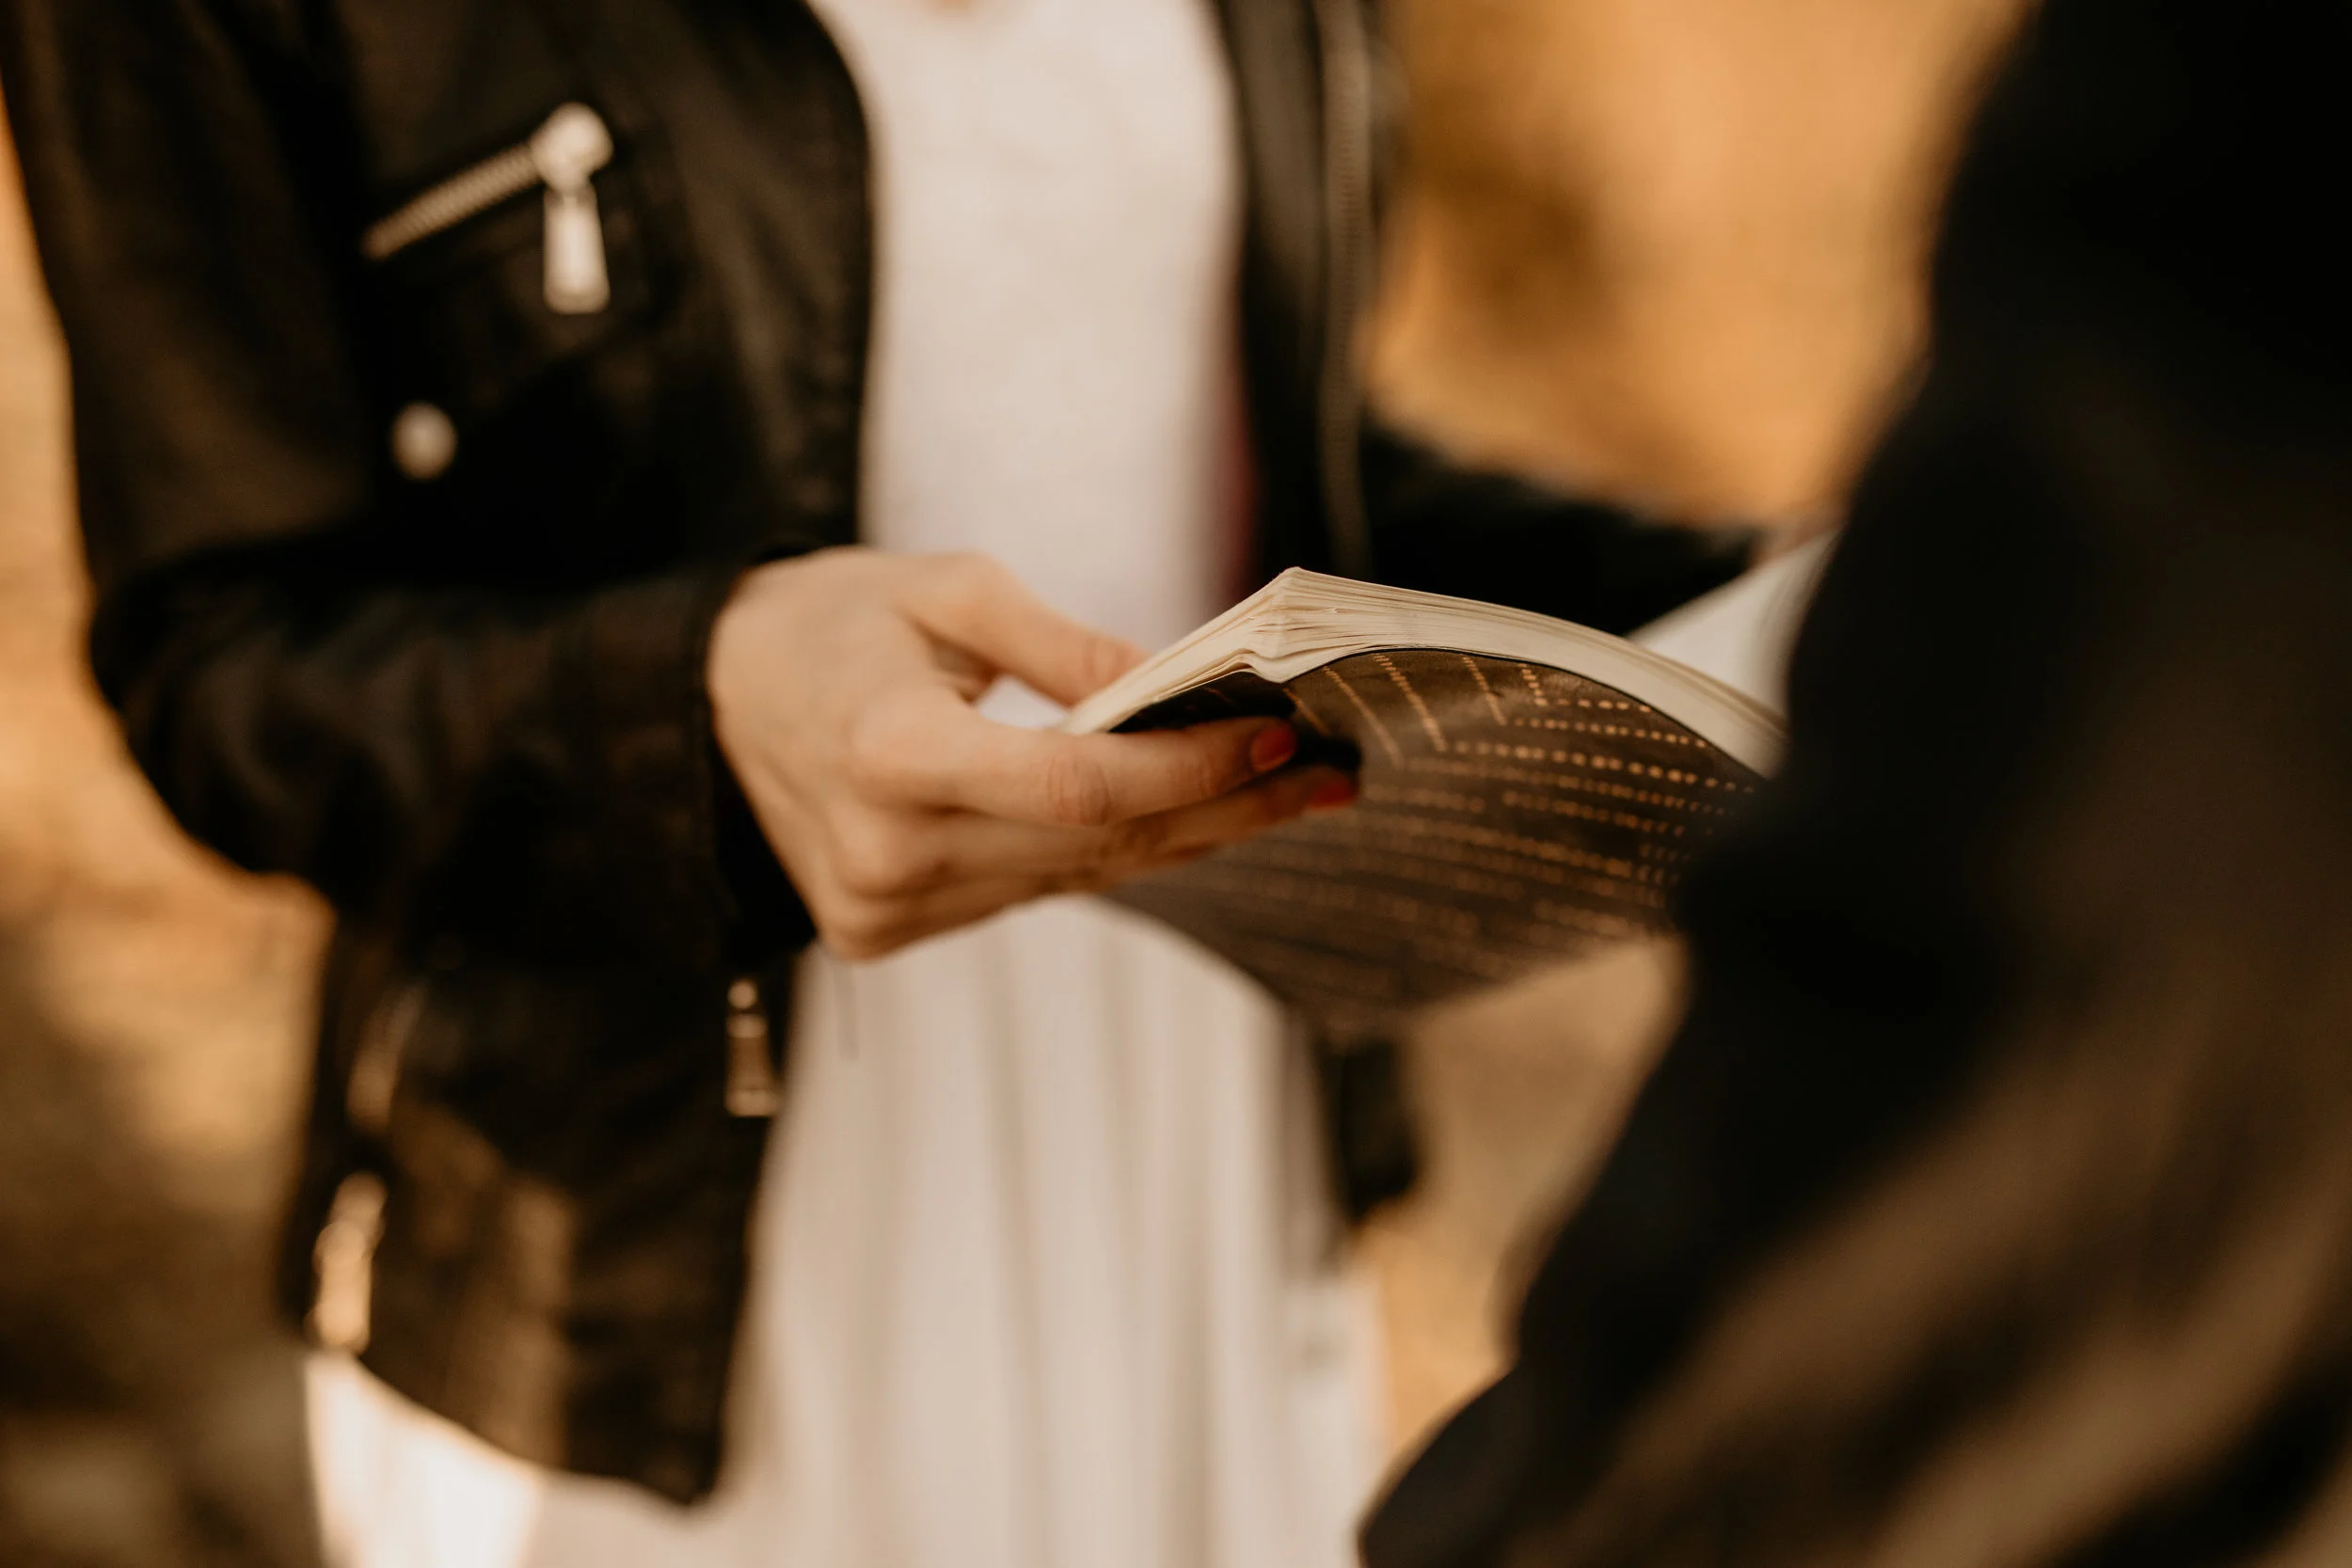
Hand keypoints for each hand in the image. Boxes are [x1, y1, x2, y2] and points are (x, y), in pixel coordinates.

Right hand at [708, 548, 1353, 958]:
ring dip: (1185, 836)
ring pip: (1076, 878)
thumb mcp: (941, 589)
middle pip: (1097, 845)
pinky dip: (1107, 853)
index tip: (1280, 733)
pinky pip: (1030, 891)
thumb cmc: (829, 624)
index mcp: (887, 752)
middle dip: (1225, 808)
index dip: (1189, 768)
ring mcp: (885, 907)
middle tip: (1331, 777)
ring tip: (1287, 794)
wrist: (707, 706)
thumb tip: (1174, 686)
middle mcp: (887, 850)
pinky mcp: (885, 934)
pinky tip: (1183, 820)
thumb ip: (1059, 643)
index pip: (1075, 785)